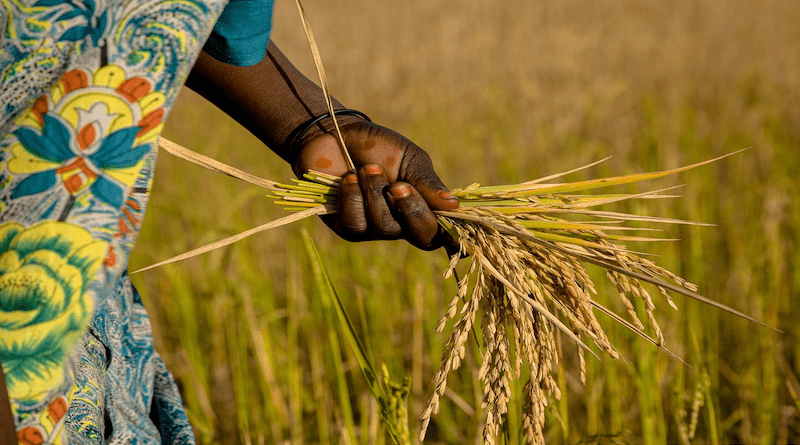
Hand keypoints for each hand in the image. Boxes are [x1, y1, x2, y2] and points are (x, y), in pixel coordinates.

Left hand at [293, 120, 458, 249]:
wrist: (337, 135)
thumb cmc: (379, 146)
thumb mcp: (409, 159)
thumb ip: (428, 183)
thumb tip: (454, 207)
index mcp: (423, 208)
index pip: (442, 233)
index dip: (452, 237)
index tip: (453, 227)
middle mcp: (401, 225)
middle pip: (419, 236)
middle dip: (411, 208)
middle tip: (398, 184)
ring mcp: (374, 230)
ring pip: (385, 227)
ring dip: (376, 194)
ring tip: (368, 168)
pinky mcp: (347, 227)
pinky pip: (356, 223)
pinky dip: (353, 197)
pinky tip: (349, 178)